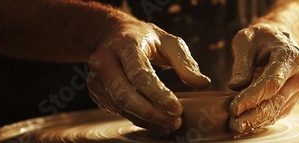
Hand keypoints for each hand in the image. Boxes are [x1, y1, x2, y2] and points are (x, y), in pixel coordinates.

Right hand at [86, 21, 210, 135]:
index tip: (176, 109)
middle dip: (150, 113)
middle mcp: (105, 60)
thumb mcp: (169, 42)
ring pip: (120, 106)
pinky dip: (138, 119)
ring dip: (146, 120)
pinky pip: (118, 110)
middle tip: (174, 122)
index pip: (139, 73)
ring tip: (169, 125)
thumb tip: (202, 83)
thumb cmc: (145, 39)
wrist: (113, 35)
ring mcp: (97, 77)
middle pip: (124, 94)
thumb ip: (185, 62)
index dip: (158, 94)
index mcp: (125, 44)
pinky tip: (156, 122)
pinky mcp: (96, 91)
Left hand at [228, 23, 298, 133]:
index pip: (271, 82)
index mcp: (290, 57)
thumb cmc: (260, 38)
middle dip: (253, 116)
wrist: (278, 39)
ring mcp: (298, 89)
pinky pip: (277, 113)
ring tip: (236, 127)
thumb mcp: (246, 39)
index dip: (252, 97)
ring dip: (256, 122)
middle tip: (233, 124)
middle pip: (276, 101)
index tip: (234, 108)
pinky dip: (261, 121)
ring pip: (277, 110)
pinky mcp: (292, 98)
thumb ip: (241, 62)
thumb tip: (236, 86)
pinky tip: (246, 125)